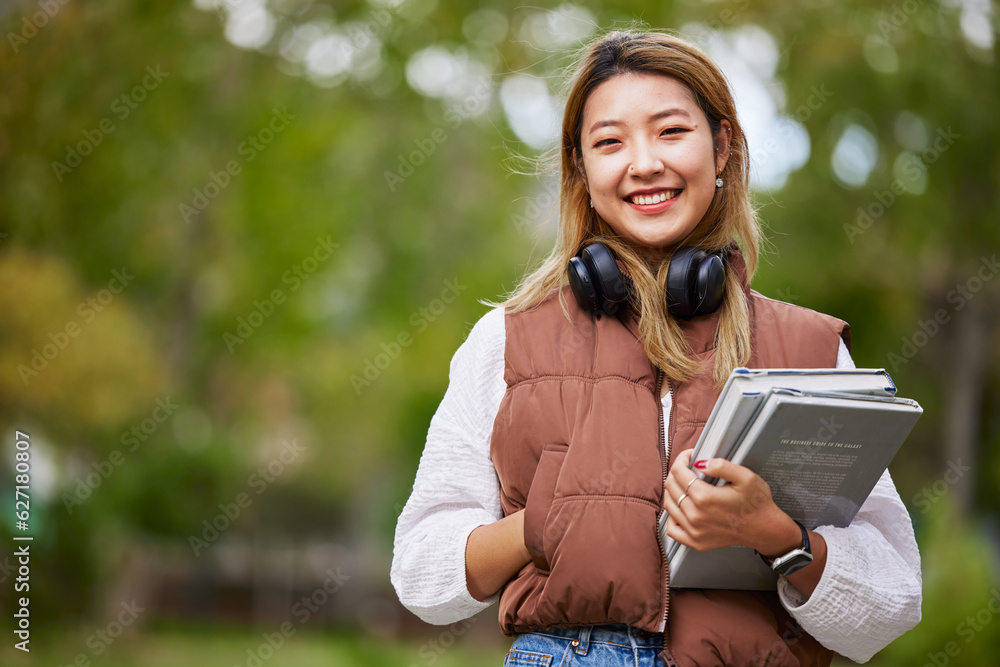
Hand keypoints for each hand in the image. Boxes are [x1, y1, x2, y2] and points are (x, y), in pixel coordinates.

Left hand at [662, 449, 800, 555]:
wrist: (765, 529)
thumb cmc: (757, 503)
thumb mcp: (745, 477)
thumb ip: (721, 466)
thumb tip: (699, 463)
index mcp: (704, 498)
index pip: (678, 472)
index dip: (681, 459)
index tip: (689, 455)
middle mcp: (695, 516)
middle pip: (671, 487)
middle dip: (676, 472)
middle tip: (686, 467)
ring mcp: (694, 531)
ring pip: (669, 505)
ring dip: (672, 491)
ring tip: (683, 484)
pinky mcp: (696, 542)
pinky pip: (672, 530)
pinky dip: (672, 517)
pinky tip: (681, 508)